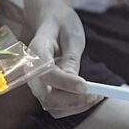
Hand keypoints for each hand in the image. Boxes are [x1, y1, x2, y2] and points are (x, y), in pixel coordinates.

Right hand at [27, 1, 100, 117]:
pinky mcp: (44, 89)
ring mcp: (36, 83)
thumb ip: (71, 59)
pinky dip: (73, 107)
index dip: (66, 83)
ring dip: (75, 106)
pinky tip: (88, 97)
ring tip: (96, 95)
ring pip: (52, 106)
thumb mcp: (71, 35)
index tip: (86, 86)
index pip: (47, 74)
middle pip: (47, 97)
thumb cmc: (62, 25)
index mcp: (36, 52)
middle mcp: (31, 71)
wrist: (51, 21)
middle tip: (97, 94)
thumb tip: (76, 82)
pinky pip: (56, 107)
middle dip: (73, 100)